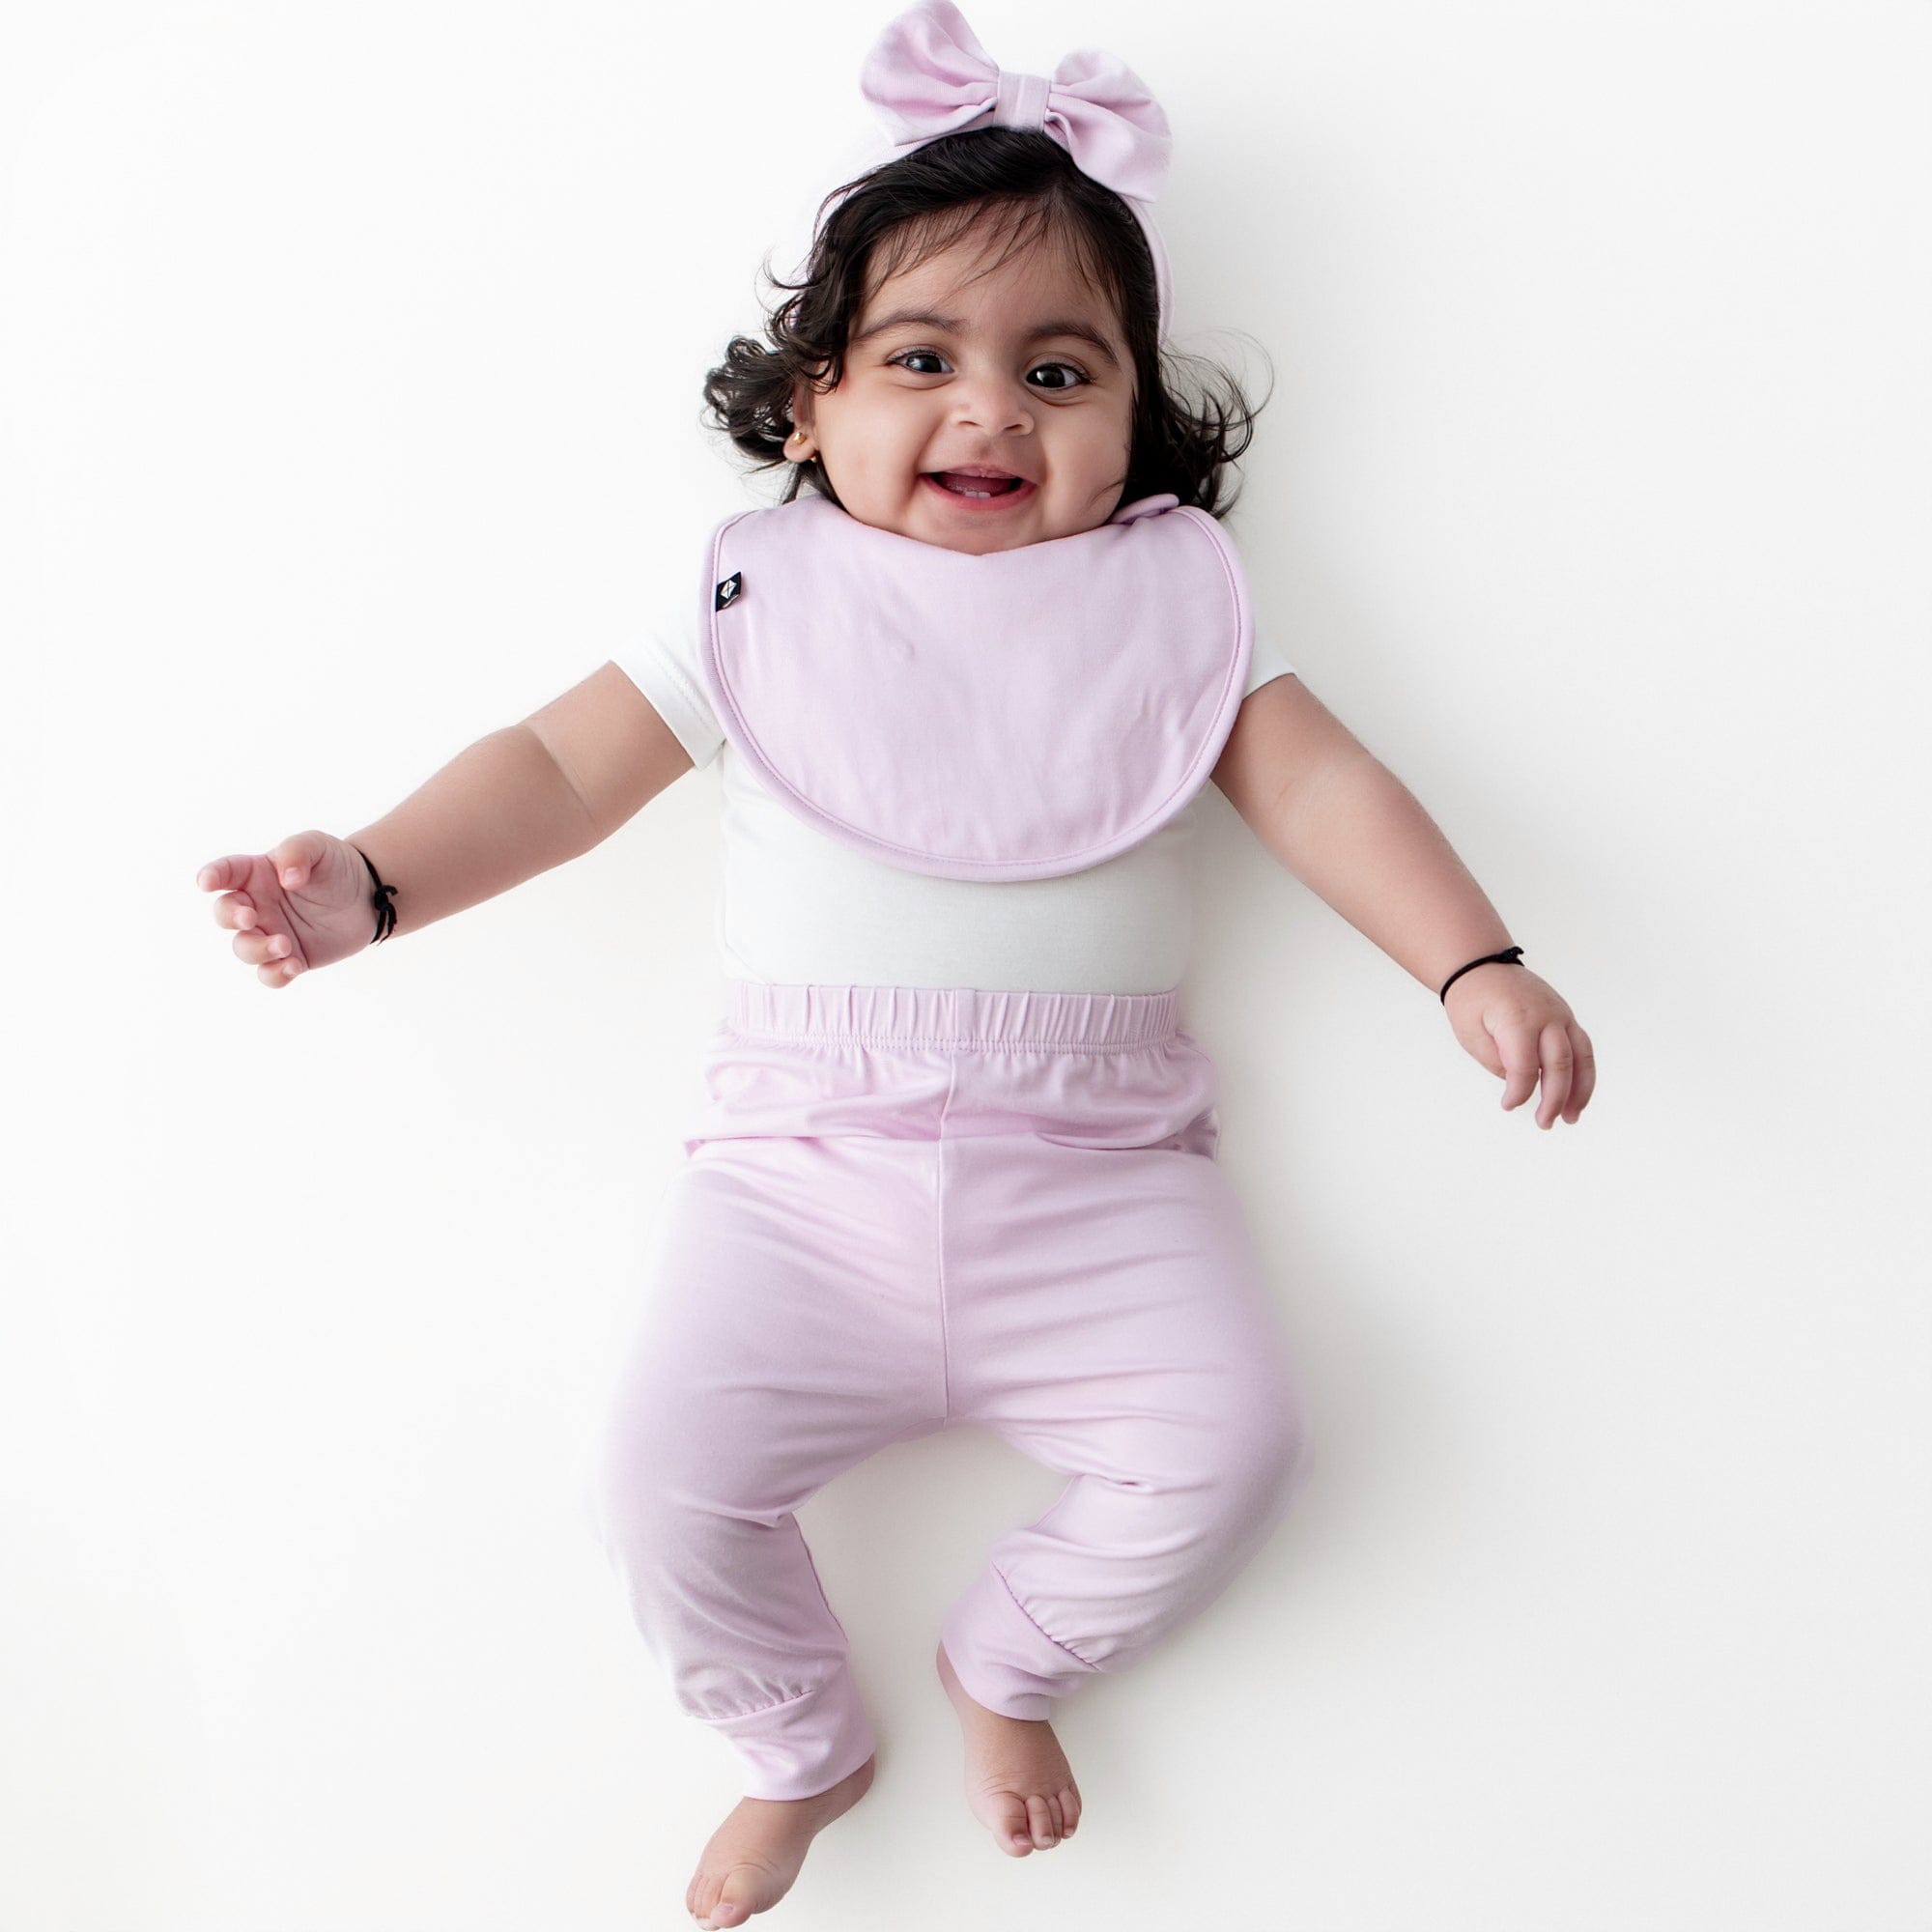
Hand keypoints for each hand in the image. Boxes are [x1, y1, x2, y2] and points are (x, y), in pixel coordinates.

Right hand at [195, 829, 377, 988]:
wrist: (368, 896)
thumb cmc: (336, 866)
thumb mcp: (318, 846)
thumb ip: (297, 852)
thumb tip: (286, 879)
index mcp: (256, 874)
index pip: (225, 873)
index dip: (211, 876)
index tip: (206, 883)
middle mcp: (257, 905)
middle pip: (225, 915)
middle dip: (230, 918)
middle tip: (251, 918)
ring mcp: (271, 933)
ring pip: (244, 949)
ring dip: (258, 949)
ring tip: (284, 945)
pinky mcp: (292, 957)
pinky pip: (270, 974)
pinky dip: (275, 974)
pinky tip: (292, 966)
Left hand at [1443, 964, 1594, 1128]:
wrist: (1483, 967)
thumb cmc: (1472, 1002)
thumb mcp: (1469, 1034)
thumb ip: (1495, 1060)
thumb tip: (1520, 1083)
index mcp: (1517, 1017)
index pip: (1525, 1064)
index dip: (1518, 1090)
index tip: (1507, 1105)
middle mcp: (1546, 1014)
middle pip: (1559, 1063)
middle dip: (1554, 1098)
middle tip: (1544, 1123)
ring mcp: (1561, 1014)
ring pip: (1581, 1056)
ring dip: (1580, 1090)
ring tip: (1571, 1117)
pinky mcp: (1567, 1017)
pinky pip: (1582, 1048)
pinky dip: (1583, 1074)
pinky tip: (1576, 1096)